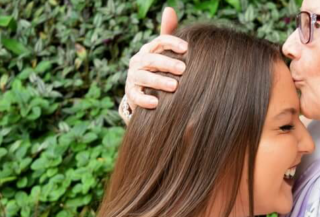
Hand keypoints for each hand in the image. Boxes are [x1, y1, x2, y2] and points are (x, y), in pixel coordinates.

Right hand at [120, 7, 186, 122]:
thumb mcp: (166, 53)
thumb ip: (169, 34)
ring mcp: (133, 77)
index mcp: (149, 50)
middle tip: (183, 69)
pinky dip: (145, 100)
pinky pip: (136, 96)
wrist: (145, 92)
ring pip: (144, 77)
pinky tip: (156, 103)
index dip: (172, 43)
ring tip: (174, 86)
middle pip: (151, 59)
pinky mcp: (131, 94)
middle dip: (167, 63)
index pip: (159, 41)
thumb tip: (169, 9)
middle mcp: (139, 61)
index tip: (187, 48)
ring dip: (159, 81)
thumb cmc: (160, 69)